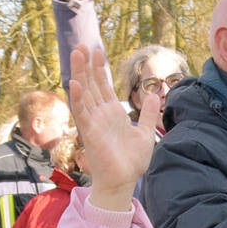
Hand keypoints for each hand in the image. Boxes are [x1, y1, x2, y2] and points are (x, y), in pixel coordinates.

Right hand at [68, 45, 157, 209]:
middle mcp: (100, 115)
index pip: (103, 86)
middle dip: (87, 65)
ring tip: (77, 54)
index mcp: (112, 113)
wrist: (125, 182)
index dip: (99, 68)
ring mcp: (93, 123)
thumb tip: (152, 94)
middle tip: (82, 45)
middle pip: (91, 84)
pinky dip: (77, 98)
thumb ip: (147, 114)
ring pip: (84, 93)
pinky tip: (74, 83)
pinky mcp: (90, 133)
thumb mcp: (145, 133)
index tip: (96, 50)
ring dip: (79, 74)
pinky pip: (81, 113)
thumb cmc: (131, 161)